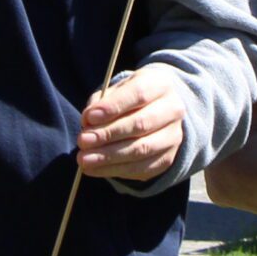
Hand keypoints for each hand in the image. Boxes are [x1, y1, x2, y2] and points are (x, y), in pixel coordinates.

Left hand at [78, 64, 188, 181]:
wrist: (159, 111)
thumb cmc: (130, 99)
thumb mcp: (116, 91)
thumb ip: (101, 103)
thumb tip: (87, 122)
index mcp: (160, 85)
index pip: (138, 95)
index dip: (113, 107)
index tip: (89, 118)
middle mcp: (172, 110)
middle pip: (140, 124)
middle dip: (108, 134)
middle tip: (83, 141)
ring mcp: (173, 136)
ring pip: (141, 149)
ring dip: (109, 156)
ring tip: (84, 159)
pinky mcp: (168, 158)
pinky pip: (142, 168)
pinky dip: (116, 170)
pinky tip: (95, 169)